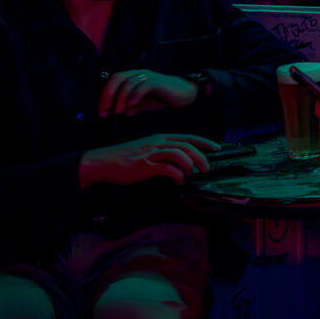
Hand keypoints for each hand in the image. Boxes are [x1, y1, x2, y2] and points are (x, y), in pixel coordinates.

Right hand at [80, 133, 221, 186]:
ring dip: (191, 165)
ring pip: (180, 154)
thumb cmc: (124, 157)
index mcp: (159, 137)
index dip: (204, 142)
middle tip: (207, 168)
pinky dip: (177, 175)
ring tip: (193, 175)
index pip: (187, 136)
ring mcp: (151, 153)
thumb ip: (163, 152)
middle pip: (187, 145)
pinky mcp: (145, 165)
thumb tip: (179, 162)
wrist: (102, 161)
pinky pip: (167, 169)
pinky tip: (179, 181)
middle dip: (201, 156)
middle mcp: (157, 142)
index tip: (216, 147)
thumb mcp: (147, 149)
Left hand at [99, 69, 198, 115]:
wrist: (186, 93)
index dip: (104, 96)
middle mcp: (139, 73)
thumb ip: (132, 106)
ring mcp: (149, 76)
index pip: (113, 82)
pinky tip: (132, 106)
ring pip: (128, 82)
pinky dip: (135, 95)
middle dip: (108, 95)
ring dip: (120, 98)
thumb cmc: (164, 95)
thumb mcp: (144, 103)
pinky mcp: (158, 81)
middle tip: (106, 110)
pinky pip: (143, 85)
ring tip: (119, 111)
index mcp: (133, 77)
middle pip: (117, 78)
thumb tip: (121, 112)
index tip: (102, 112)